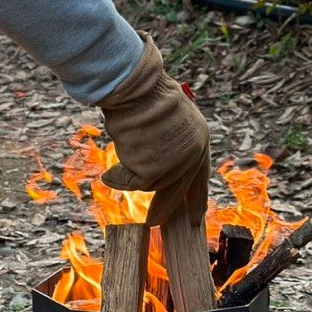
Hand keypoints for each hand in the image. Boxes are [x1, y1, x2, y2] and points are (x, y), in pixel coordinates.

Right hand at [97, 33, 209, 225]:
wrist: (136, 88)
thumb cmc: (145, 95)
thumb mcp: (168, 116)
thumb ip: (169, 142)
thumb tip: (152, 173)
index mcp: (200, 139)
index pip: (200, 177)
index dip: (196, 200)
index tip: (194, 219)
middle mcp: (191, 155)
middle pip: (175, 190)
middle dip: (162, 209)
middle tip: (152, 223)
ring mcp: (174, 164)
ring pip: (148, 184)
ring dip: (130, 173)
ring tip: (123, 150)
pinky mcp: (154, 170)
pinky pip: (132, 182)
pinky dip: (119, 178)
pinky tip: (111, 170)